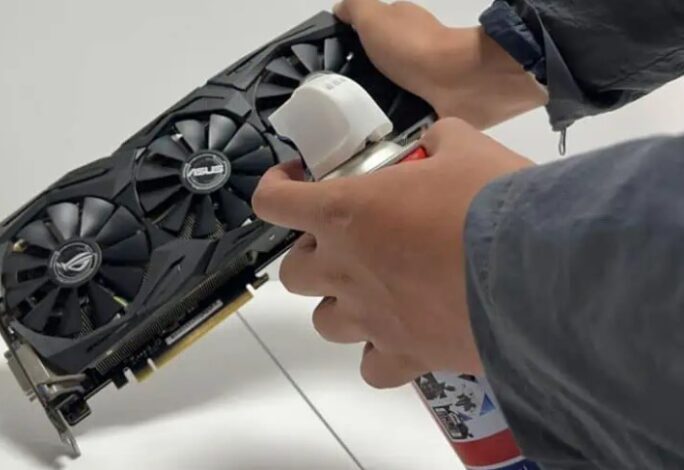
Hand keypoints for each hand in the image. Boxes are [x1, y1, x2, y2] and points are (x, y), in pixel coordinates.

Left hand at [253, 118, 533, 387]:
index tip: (293, 183)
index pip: (273, 201)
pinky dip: (379, 354)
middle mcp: (345, 268)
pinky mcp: (404, 356)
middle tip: (346, 242)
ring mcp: (369, 317)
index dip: (275, 187)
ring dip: (340, 304)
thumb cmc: (492, 202)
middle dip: (312, 255)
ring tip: (375, 290)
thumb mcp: (466, 148)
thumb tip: (440, 139)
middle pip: (292, 272)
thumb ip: (440, 138)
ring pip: (323, 321)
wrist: (536, 270)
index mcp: (345, 211)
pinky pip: (371, 367)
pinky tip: (401, 337)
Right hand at [333, 0, 547, 128]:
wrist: (460, 81)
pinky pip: (410, 117)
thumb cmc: (413, 46)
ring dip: (378, 105)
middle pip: (380, 67)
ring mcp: (429, 80)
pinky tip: (382, 131)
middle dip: (362, 82)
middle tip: (340, 101)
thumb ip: (355, 8)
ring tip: (356, 123)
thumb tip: (339, 9)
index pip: (370, 35)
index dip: (351, 48)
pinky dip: (398, 123)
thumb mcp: (374, 16)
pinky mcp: (438, 107)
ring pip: (393, 94)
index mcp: (404, 25)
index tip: (330, 69)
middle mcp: (417, 50)